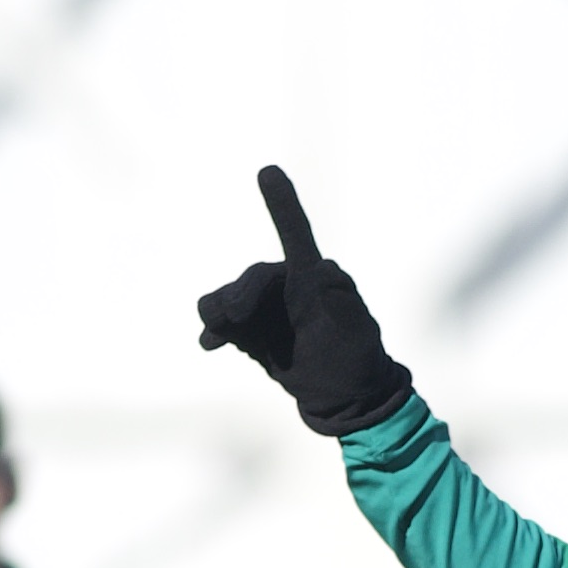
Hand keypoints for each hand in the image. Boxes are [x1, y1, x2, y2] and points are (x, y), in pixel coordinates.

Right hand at [192, 167, 410, 436]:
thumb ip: (342, 304)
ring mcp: (263, 308)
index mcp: (315, 277)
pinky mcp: (248, 331)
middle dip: (241, 294)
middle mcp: (285, 285)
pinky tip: (210, 343)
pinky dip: (213, 329)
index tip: (267, 171)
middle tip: (233, 317)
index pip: (295, 234)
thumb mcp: (357, 334)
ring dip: (220, 312)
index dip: (282, 204)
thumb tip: (324, 270)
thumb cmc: (357, 358)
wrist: (344, 395)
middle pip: (253, 278)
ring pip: (227, 298)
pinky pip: (219, 320)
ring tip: (220, 332)